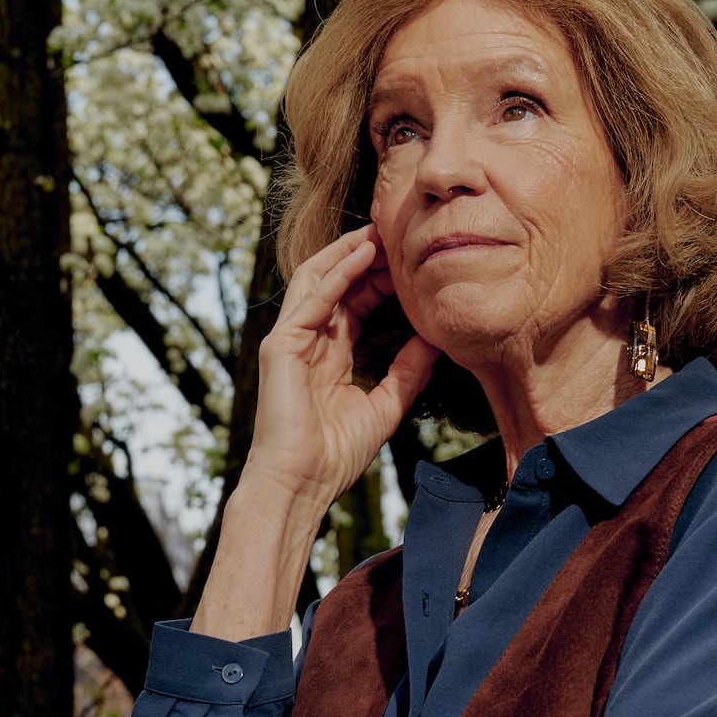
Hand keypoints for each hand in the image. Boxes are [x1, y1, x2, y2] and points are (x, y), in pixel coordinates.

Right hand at [246, 223, 439, 508]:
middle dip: (365, 257)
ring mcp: (291, 340)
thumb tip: (435, 340)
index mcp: (329, 354)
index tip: (412, 262)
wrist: (302, 485)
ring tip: (379, 231)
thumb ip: (408, 372)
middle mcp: (308, 340)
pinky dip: (337, 274)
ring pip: (317, 279)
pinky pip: (311, 299)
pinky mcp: (281, 345)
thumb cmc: (335, 456)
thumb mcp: (386, 406)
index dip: (381, 279)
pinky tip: (361, 255)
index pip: (355, 302)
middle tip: (399, 233)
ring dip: (348, 253)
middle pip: (337, 283)